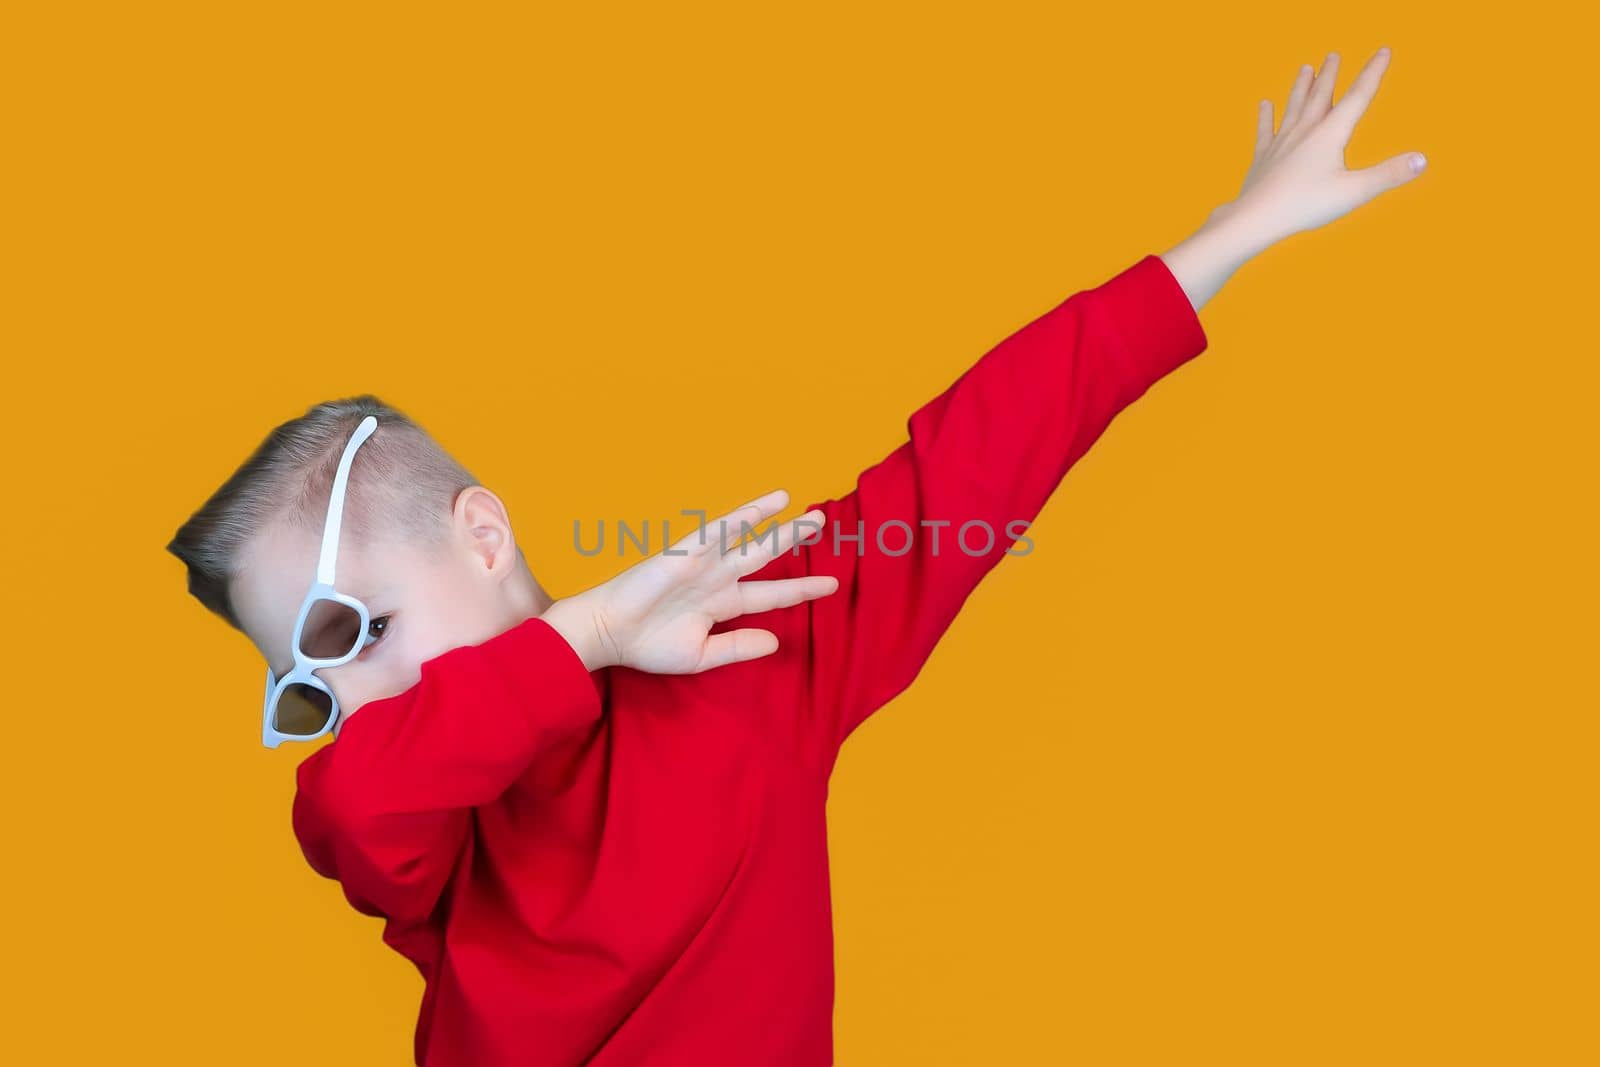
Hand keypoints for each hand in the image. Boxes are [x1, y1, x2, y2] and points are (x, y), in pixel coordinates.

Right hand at [540, 489, 838, 672]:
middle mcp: (719, 578)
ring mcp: (705, 562)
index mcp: (724, 604)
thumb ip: (738, 647)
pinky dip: (744, 517)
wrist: (610, 634)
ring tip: (805, 508)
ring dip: (775, 522)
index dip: (801, 588)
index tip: (831, 585)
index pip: (771, 594)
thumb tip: (776, 642)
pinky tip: (768, 505)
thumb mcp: (702, 655)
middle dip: (793, 539)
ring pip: (749, 538)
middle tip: (822, 521)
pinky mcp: (687, 551)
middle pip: (766, 555)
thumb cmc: (648, 646)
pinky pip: (721, 530)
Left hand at [1212, 46, 1425, 247]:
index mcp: (1330, 134)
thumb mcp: (1354, 192)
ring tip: (1305, 68)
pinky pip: (1265, 131)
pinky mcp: (1263, 158)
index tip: (1383, 51)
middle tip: (1333, 55)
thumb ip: (1388, 175)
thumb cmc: (1305, 206)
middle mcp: (1305, 131)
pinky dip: (1266, 116)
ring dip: (1301, 86)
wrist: (1255, 218)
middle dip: (1330, 74)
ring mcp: (1281, 143)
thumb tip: (1422, 160)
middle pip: (1320, 96)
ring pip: (1293, 107)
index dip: (1373, 72)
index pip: (1358, 97)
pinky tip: (1265, 104)